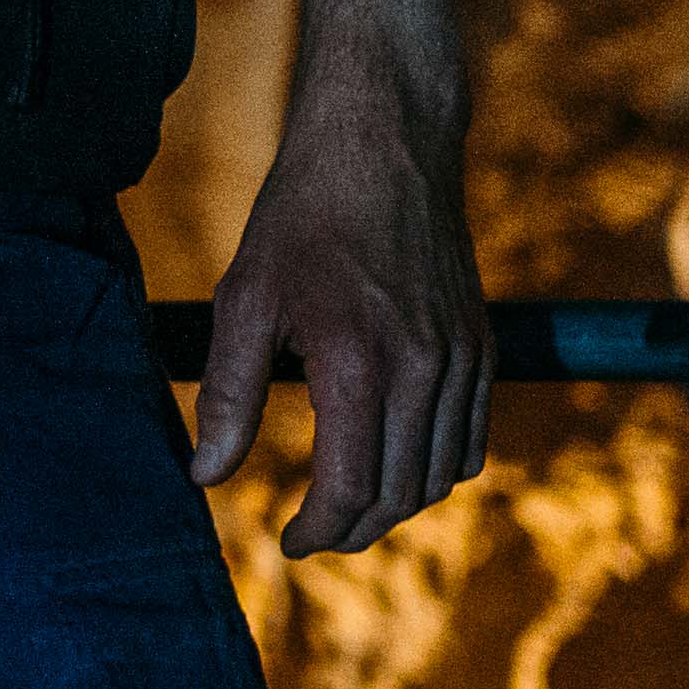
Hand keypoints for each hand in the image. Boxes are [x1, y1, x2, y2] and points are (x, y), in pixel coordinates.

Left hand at [194, 88, 488, 554]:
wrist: (384, 145)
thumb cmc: (302, 215)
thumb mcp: (244, 296)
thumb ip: (229, 393)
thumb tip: (205, 476)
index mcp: (359, 362)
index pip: (351, 487)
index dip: (317, 529)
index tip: (287, 543)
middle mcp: (425, 370)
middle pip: (402, 494)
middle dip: (354, 529)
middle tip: (312, 535)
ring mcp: (464, 360)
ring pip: (442, 474)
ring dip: (397, 506)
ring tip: (346, 509)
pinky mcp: (483, 347)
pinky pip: (471, 439)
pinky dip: (438, 470)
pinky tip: (397, 466)